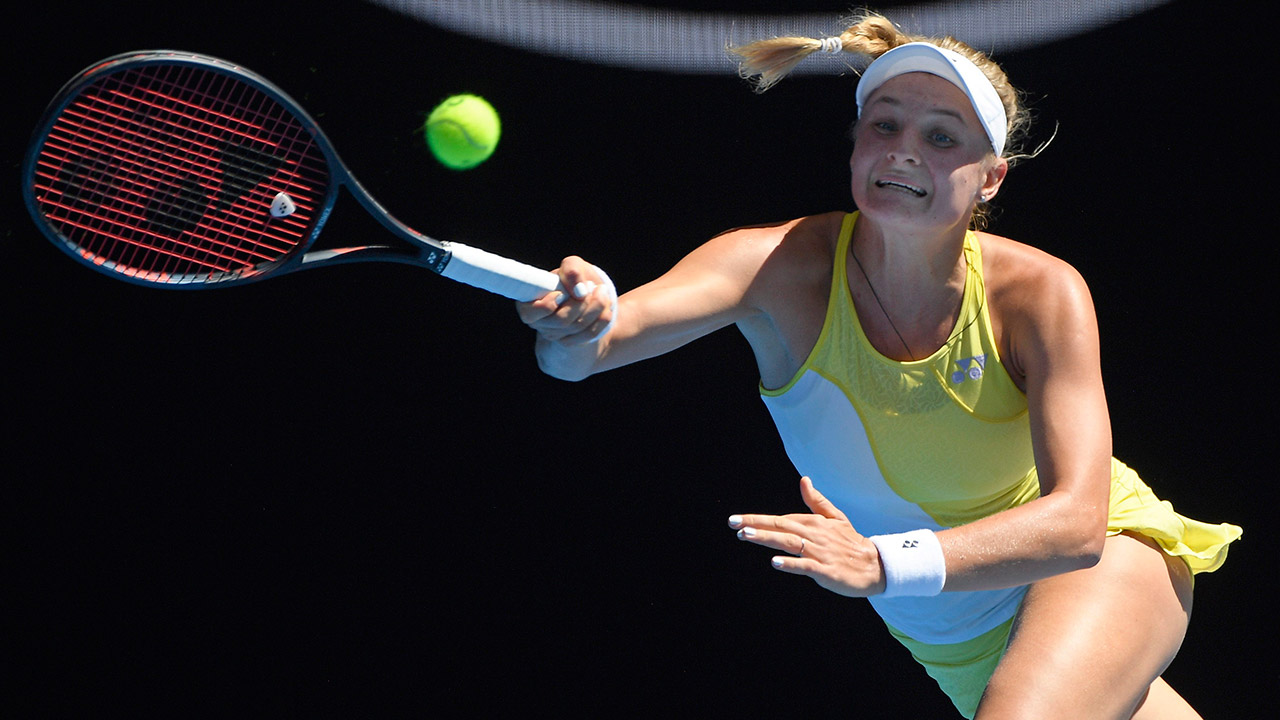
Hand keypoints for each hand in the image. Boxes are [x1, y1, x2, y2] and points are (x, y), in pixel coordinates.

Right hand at [515, 256, 615, 345]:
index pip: (530, 313)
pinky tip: (605, 307)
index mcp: (530, 303)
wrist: (592, 294)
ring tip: (602, 292)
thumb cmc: (576, 278)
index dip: (547, 306)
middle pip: (561, 320)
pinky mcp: (572, 342)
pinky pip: (590, 333)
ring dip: (596, 307)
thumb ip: (572, 270)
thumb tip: (579, 290)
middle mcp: (539, 322)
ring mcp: (555, 335)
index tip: (561, 294)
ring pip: (578, 327)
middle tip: (591, 287)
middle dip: (581, 303)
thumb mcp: (573, 265)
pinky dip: (602, 318)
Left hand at [728, 477, 886, 596]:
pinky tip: (775, 562)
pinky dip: (791, 564)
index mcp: (813, 523)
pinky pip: (805, 566)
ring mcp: (819, 552)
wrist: (875, 565)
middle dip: (756, 525)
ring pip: (789, 543)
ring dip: (767, 538)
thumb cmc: (851, 542)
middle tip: (734, 525)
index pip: (780, 519)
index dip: (758, 519)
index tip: (736, 520)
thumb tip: (804, 480)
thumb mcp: (835, 517)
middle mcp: (814, 535)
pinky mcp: (825, 570)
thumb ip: (817, 501)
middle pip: (781, 527)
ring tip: (747, 535)